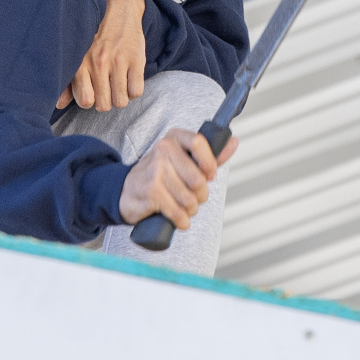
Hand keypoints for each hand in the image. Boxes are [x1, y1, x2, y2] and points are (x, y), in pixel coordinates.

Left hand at [59, 0, 147, 110]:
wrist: (119, 10)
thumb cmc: (94, 37)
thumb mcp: (77, 56)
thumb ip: (67, 82)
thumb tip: (58, 105)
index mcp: (80, 63)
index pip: (85, 101)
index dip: (90, 101)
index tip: (92, 93)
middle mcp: (98, 63)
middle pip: (104, 105)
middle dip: (106, 101)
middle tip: (107, 89)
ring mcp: (118, 61)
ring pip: (121, 101)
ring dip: (120, 97)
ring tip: (118, 85)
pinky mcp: (136, 60)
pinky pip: (136, 92)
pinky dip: (133, 90)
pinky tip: (129, 79)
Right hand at [116, 127, 237, 228]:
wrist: (125, 191)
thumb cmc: (159, 175)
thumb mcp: (182, 160)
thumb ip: (209, 155)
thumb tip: (234, 142)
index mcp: (174, 138)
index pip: (199, 143)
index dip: (209, 164)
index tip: (210, 175)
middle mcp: (163, 150)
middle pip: (198, 179)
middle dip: (201, 196)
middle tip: (194, 198)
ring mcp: (155, 170)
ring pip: (190, 199)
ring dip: (191, 210)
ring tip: (183, 207)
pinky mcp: (150, 191)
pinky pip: (178, 212)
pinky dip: (182, 221)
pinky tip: (179, 220)